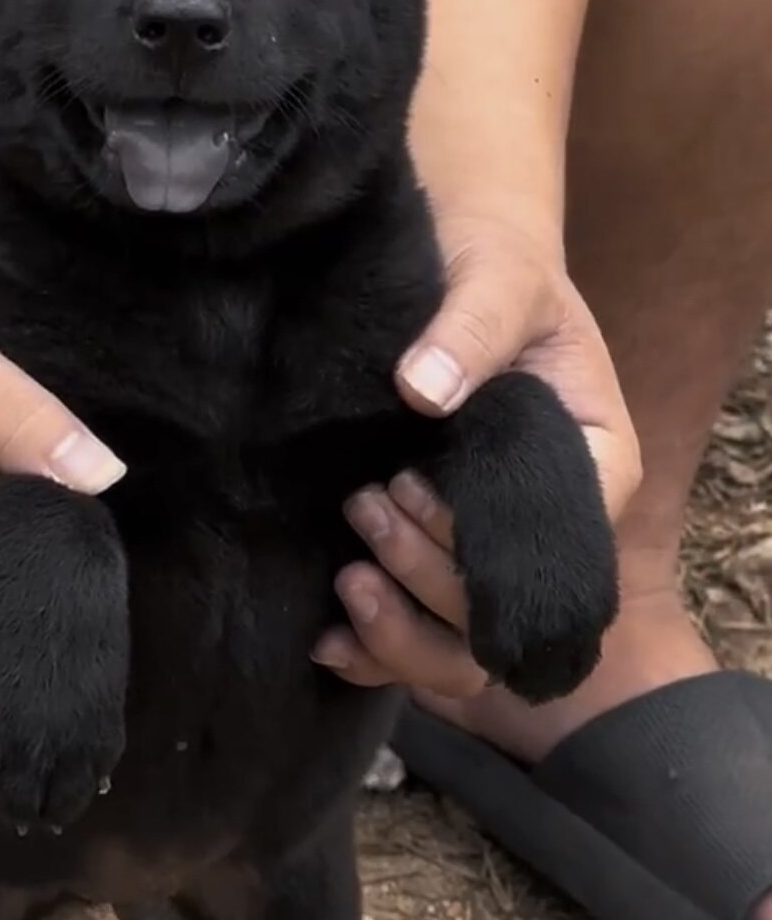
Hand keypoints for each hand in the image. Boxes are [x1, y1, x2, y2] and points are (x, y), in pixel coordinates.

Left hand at [315, 213, 640, 688]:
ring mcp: (483, 552)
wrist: (457, 266)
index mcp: (592, 469)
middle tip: (366, 504)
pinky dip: (374, 654)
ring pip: (459, 648)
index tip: (416, 486)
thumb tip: (422, 390)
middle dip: (427, 575)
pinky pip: (414, 638)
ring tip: (348, 570)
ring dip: (399, 627)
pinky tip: (327, 642)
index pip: (559, 550)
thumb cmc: (494, 272)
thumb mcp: (499, 278)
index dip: (482, 543)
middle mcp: (544, 530)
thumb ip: (472, 328)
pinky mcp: (430, 556)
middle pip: (500, 612)